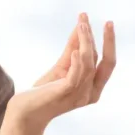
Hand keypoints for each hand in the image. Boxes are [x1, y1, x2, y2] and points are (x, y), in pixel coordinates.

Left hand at [6, 13, 115, 130]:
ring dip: (86, 42)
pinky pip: (76, 76)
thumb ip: (72, 48)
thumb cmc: (43, 91)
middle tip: (109, 22)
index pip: (107, 63)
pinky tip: (75, 50)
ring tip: (82, 25)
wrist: (25, 112)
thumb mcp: (62, 66)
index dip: (108, 43)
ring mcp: (79, 96)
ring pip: (89, 65)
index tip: (107, 23)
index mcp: (93, 89)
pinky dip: (77, 62)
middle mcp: (91, 94)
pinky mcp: (65, 94)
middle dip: (109, 42)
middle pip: (107, 64)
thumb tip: (81, 26)